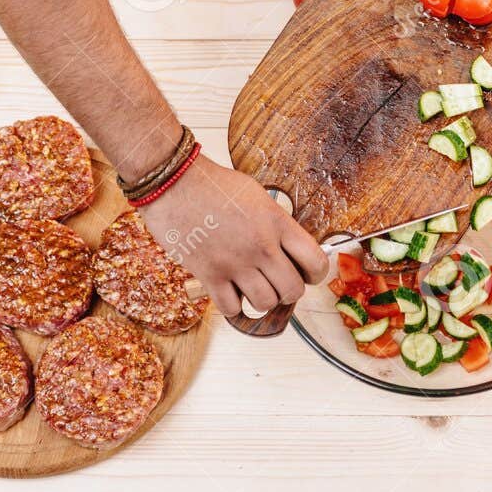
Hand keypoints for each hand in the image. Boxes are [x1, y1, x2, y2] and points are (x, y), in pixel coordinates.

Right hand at [142, 152, 329, 317]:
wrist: (174, 182)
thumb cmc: (212, 183)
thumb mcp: (257, 195)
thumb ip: (275, 222)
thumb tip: (287, 245)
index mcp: (276, 222)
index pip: (315, 261)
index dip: (316, 274)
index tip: (308, 274)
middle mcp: (261, 245)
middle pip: (293, 290)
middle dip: (288, 290)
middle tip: (277, 281)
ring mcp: (235, 263)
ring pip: (265, 303)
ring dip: (261, 298)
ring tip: (253, 285)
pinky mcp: (210, 275)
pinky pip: (232, 309)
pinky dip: (233, 305)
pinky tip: (230, 290)